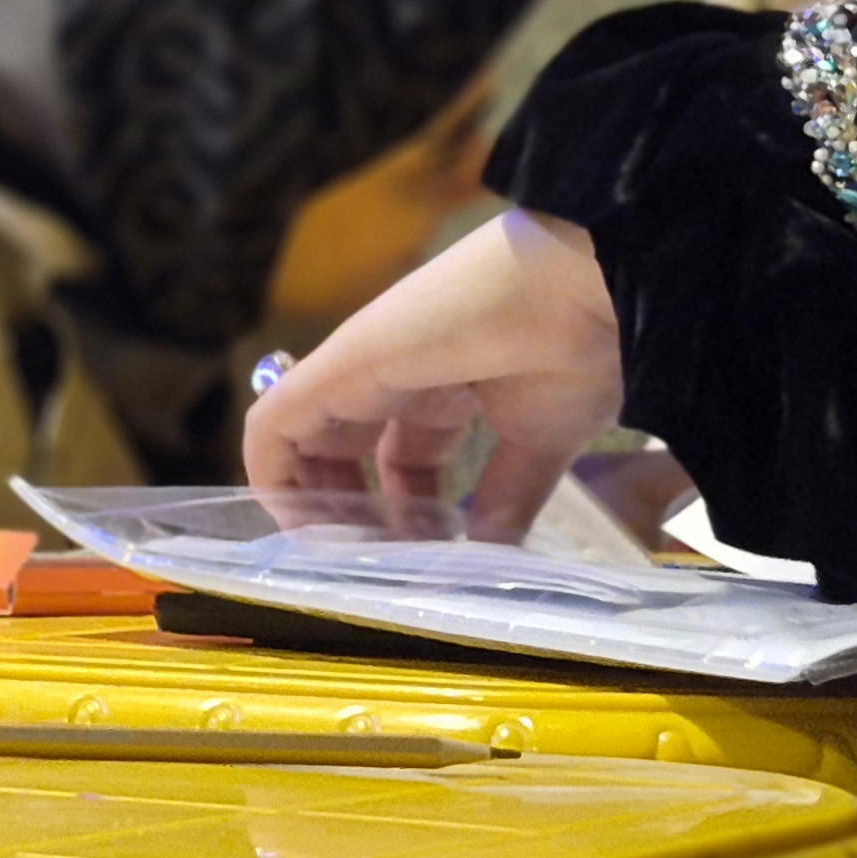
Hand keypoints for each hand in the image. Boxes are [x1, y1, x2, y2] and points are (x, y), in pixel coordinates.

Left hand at [242, 210, 624, 542]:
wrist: (584, 289)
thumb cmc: (579, 348)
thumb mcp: (543, 440)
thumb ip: (510, 493)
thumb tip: (493, 548)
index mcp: (449, 390)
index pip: (403, 460)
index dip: (402, 516)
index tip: (417, 565)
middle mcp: (397, 376)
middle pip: (345, 452)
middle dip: (351, 514)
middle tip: (370, 569)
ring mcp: (363, 367)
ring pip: (303, 440)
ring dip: (309, 503)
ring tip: (336, 561)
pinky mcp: (336, 365)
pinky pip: (275, 423)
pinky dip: (272, 475)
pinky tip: (294, 523)